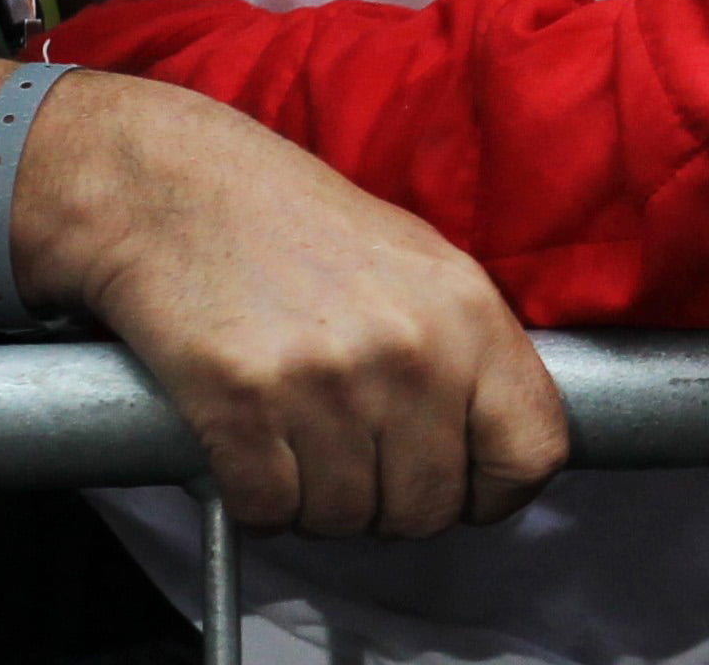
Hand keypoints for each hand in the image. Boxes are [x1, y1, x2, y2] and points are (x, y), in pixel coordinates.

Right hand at [12, 66, 566, 538]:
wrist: (175, 188)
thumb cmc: (296, 224)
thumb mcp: (422, 265)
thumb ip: (468, 353)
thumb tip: (492, 448)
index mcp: (469, 311)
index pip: (533, 451)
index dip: (495, 489)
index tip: (459, 483)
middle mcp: (410, 350)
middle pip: (430, 508)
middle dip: (389, 504)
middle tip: (353, 457)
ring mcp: (327, 380)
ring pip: (347, 521)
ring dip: (318, 502)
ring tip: (298, 438)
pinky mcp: (243, 405)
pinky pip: (272, 512)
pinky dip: (259, 499)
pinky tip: (253, 445)